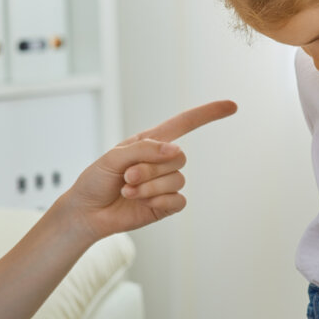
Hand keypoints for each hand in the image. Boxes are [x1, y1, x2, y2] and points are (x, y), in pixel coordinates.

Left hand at [62, 100, 236, 241]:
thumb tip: (176, 150)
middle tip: (127, 177)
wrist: (86, 212)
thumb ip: (145, 149)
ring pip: (177, 180)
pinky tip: (141, 203)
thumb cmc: (96, 180)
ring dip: (150, 187)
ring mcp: (164, 184)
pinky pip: (178, 200)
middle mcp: (161, 161)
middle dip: (151, 168)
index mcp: (150, 142)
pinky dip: (160, 201)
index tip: (232, 106)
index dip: (208, 114)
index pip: (184, 124)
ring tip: (128, 190)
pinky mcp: (164, 205)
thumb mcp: (114, 157)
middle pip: (178, 157)